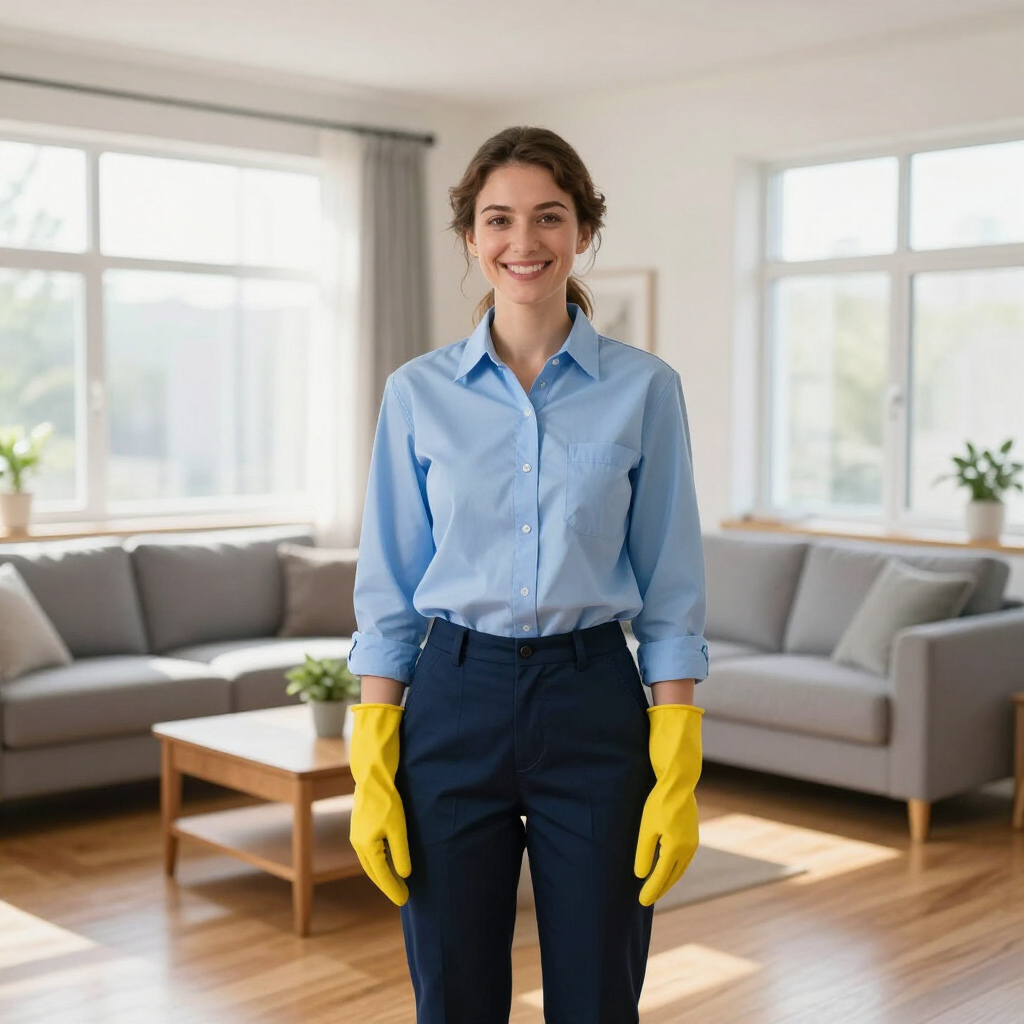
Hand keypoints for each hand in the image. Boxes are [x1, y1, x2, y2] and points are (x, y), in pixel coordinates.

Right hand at [348, 703, 411, 904]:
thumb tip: (404, 874)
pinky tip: (387, 862)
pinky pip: (368, 853)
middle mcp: (358, 844)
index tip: (404, 901)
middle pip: (373, 872)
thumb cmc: (388, 801)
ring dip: (381, 875)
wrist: (373, 777)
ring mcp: (356, 836)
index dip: (393, 889)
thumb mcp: (399, 828)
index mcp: (366, 846)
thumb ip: (401, 853)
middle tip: (402, 897)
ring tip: (396, 884)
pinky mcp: (359, 828)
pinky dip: (377, 862)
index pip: (382, 875)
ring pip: (369, 863)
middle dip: (387, 885)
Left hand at [635, 703, 703, 905]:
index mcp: (675, 848)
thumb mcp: (646, 828)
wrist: (678, 782)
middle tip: (647, 899)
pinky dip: (675, 869)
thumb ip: (644, 853)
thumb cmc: (659, 802)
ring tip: (657, 888)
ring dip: (668, 880)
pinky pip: (684, 860)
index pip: (661, 877)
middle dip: (660, 889)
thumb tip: (641, 875)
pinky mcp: (693, 836)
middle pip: (672, 877)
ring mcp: (692, 843)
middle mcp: (687, 849)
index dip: (651, 890)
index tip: (641, 902)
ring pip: (680, 869)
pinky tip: (668, 868)